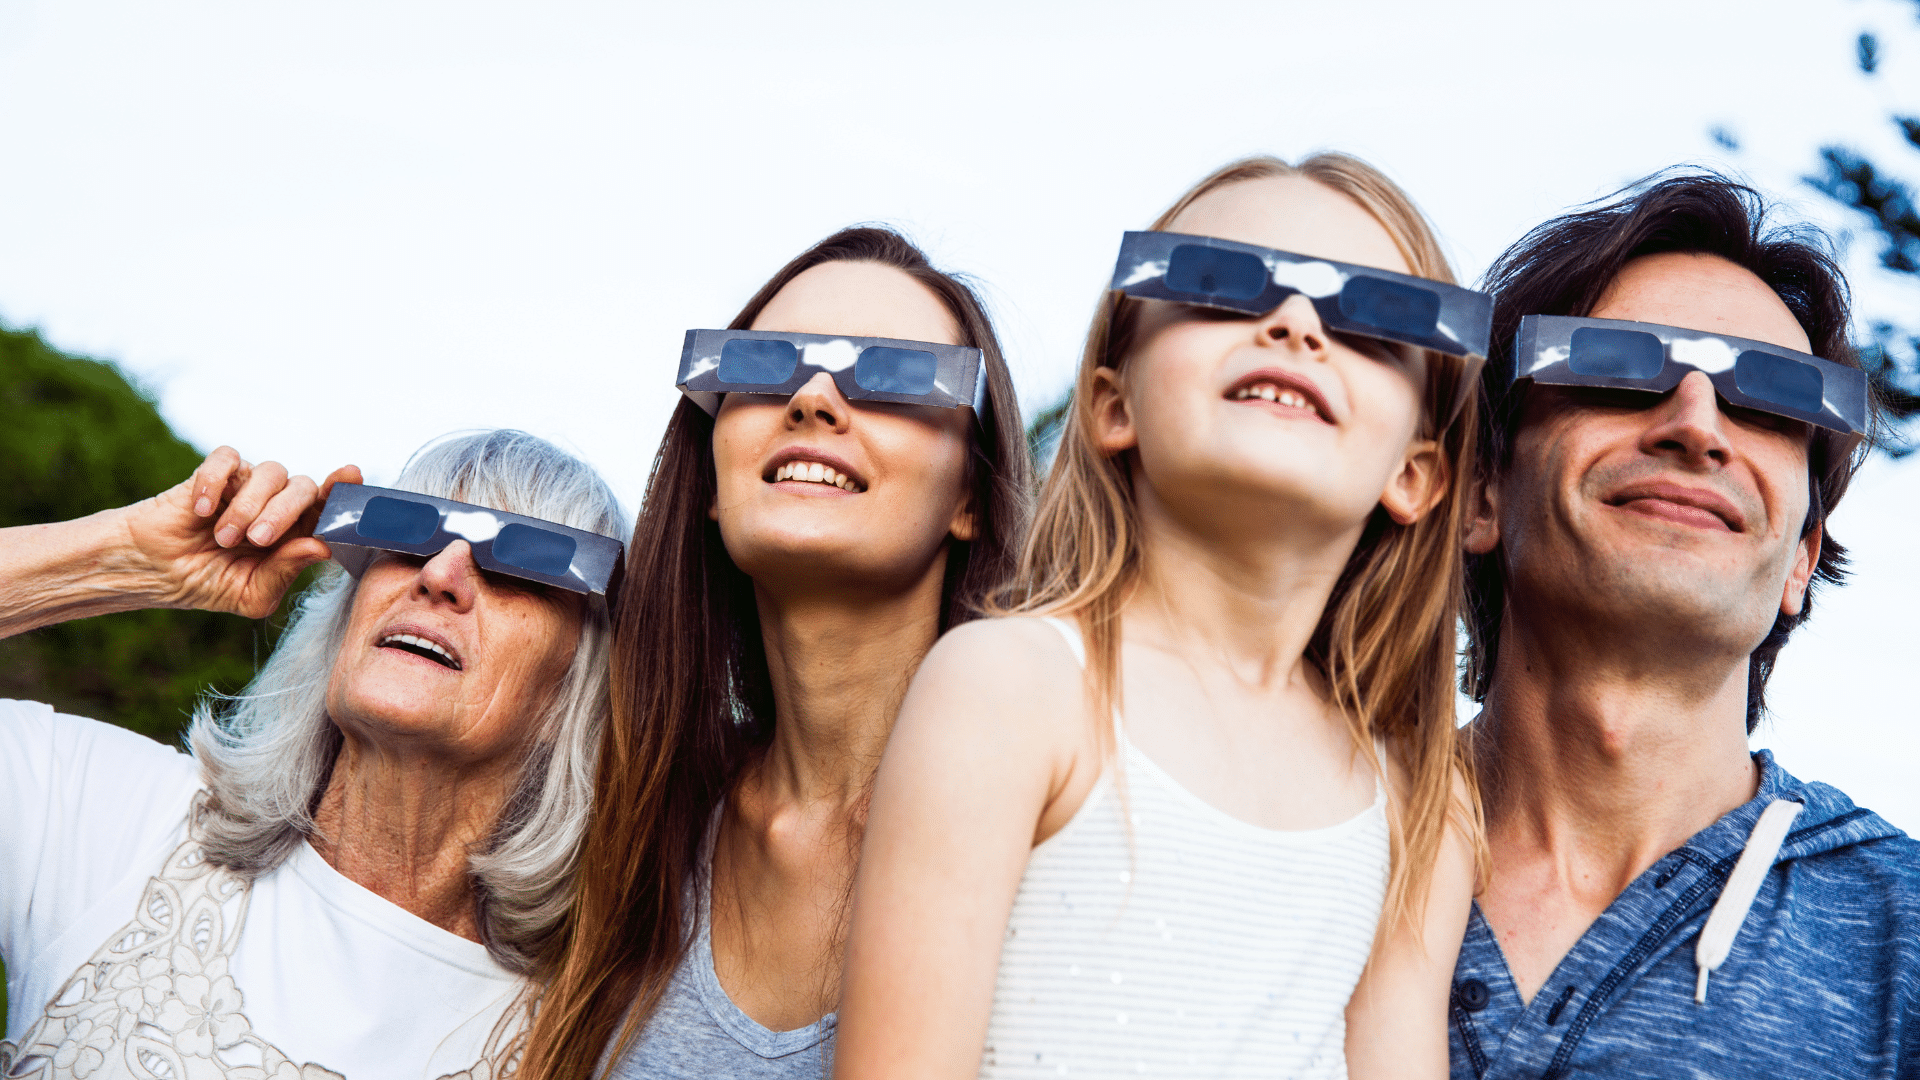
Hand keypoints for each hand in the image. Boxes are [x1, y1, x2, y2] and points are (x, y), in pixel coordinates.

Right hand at [122, 447, 363, 618]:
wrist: (155, 574)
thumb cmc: (209, 584)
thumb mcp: (252, 594)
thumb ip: (285, 572)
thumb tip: (320, 547)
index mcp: (296, 532)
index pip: (329, 507)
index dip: (343, 491)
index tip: (352, 476)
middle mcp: (278, 503)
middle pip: (303, 487)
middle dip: (284, 513)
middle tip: (257, 540)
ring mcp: (247, 485)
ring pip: (271, 472)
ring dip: (249, 506)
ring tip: (224, 538)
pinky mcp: (215, 473)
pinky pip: (228, 459)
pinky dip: (216, 482)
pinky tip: (202, 510)